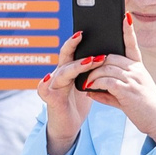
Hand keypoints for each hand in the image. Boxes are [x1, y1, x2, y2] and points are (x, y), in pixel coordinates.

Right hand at [38, 31, 99, 154]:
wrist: (68, 126)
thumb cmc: (78, 105)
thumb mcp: (89, 86)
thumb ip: (94, 73)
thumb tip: (109, 56)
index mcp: (69, 69)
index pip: (73, 50)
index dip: (78, 40)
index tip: (88, 28)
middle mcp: (59, 73)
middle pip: (65, 55)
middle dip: (73, 44)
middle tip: (83, 34)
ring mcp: (53, 85)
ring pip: (63, 70)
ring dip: (76, 65)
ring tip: (91, 61)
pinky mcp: (50, 98)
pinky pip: (46, 88)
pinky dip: (48, 82)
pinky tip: (51, 77)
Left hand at [76, 12, 155, 141]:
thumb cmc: (143, 108)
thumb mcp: (128, 95)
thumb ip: (110, 90)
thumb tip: (90, 88)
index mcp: (138, 67)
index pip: (132, 44)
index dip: (128, 30)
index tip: (125, 16)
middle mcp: (137, 70)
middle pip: (110, 56)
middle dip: (95, 62)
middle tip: (83, 67)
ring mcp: (133, 79)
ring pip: (106, 68)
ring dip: (92, 74)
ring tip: (84, 81)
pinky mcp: (127, 90)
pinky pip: (106, 81)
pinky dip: (95, 83)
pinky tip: (88, 88)